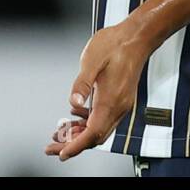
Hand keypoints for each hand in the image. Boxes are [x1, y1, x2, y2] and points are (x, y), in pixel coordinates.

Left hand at [44, 22, 150, 160]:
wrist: (137, 37)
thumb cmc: (117, 44)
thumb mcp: (92, 59)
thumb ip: (82, 83)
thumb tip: (73, 102)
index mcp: (111, 100)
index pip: (93, 133)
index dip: (75, 146)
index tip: (60, 153)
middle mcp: (118, 106)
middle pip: (95, 136)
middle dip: (73, 144)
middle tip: (52, 147)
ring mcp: (120, 103)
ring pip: (99, 129)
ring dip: (79, 134)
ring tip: (60, 134)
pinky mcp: (119, 98)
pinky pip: (103, 119)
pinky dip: (87, 123)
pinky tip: (75, 116)